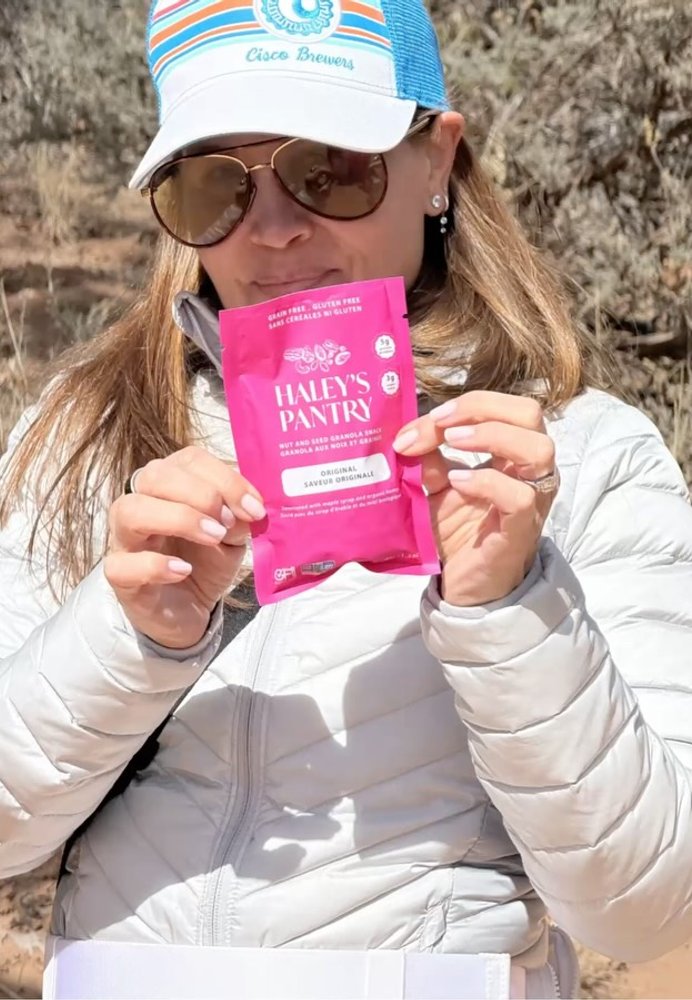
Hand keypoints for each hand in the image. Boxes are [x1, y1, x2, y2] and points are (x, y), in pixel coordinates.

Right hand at [104, 446, 265, 648]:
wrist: (192, 610)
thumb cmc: (206, 562)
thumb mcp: (232, 536)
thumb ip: (239, 518)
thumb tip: (247, 508)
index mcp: (171, 484)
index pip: (189, 460)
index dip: (224, 478)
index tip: (254, 506)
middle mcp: (141, 502)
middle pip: (154, 475)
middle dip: (199, 493)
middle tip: (227, 521)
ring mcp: (125, 539)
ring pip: (130, 510)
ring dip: (178, 518)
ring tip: (213, 537)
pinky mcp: (119, 576)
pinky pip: (121, 564)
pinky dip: (155, 565)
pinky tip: (183, 569)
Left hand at [393, 391, 557, 606]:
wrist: (463, 584)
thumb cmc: (457, 531)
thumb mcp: (435, 486)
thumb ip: (427, 457)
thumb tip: (406, 432)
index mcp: (512, 452)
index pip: (503, 407)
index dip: (465, 404)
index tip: (424, 420)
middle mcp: (529, 470)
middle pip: (530, 413)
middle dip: (481, 407)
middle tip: (442, 423)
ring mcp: (531, 499)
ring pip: (539, 448)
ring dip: (492, 435)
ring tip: (453, 443)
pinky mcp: (521, 529)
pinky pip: (520, 497)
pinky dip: (487, 482)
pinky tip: (458, 483)